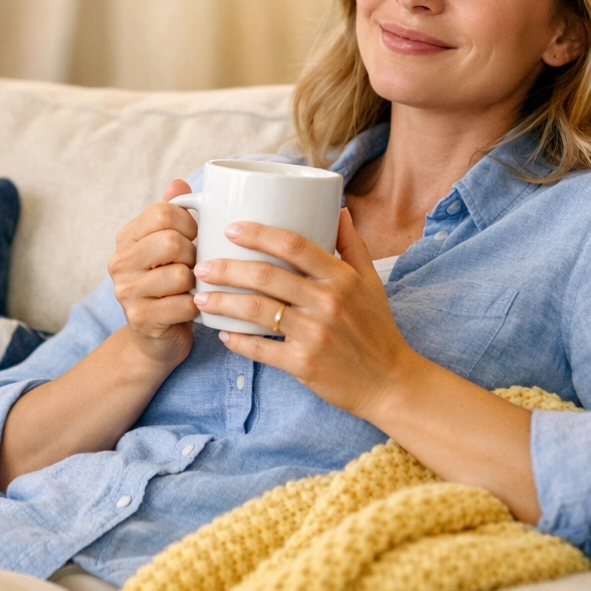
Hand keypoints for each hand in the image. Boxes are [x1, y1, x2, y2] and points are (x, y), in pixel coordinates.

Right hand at [107, 179, 199, 369]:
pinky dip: (197, 307)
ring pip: (179, 274)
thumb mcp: (169, 247)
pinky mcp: (140, 319)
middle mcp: (119, 262)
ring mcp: (126, 292)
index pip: (161, 212)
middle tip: (196, 265)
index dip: (189, 222)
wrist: (155, 340)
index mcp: (127, 238)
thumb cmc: (169, 287)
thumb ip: (173, 214)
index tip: (196, 236)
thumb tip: (180, 183)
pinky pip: (183, 305)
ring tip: (194, 287)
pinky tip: (194, 308)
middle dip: (194, 253)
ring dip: (197, 282)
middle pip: (170, 241)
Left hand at [192, 208, 419, 419]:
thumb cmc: (376, 329)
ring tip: (200, 298)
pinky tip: (223, 333)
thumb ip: (352, 244)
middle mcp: (327, 302)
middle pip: (266, 275)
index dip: (258, 233)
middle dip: (226, 268)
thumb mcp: (371, 282)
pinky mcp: (303, 363)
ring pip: (256, 310)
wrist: (389, 382)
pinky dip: (237, 341)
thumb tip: (337, 208)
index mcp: (341, 277)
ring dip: (222, 302)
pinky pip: (260, 349)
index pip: (293, 245)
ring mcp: (314, 333)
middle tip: (201, 267)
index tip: (230, 228)